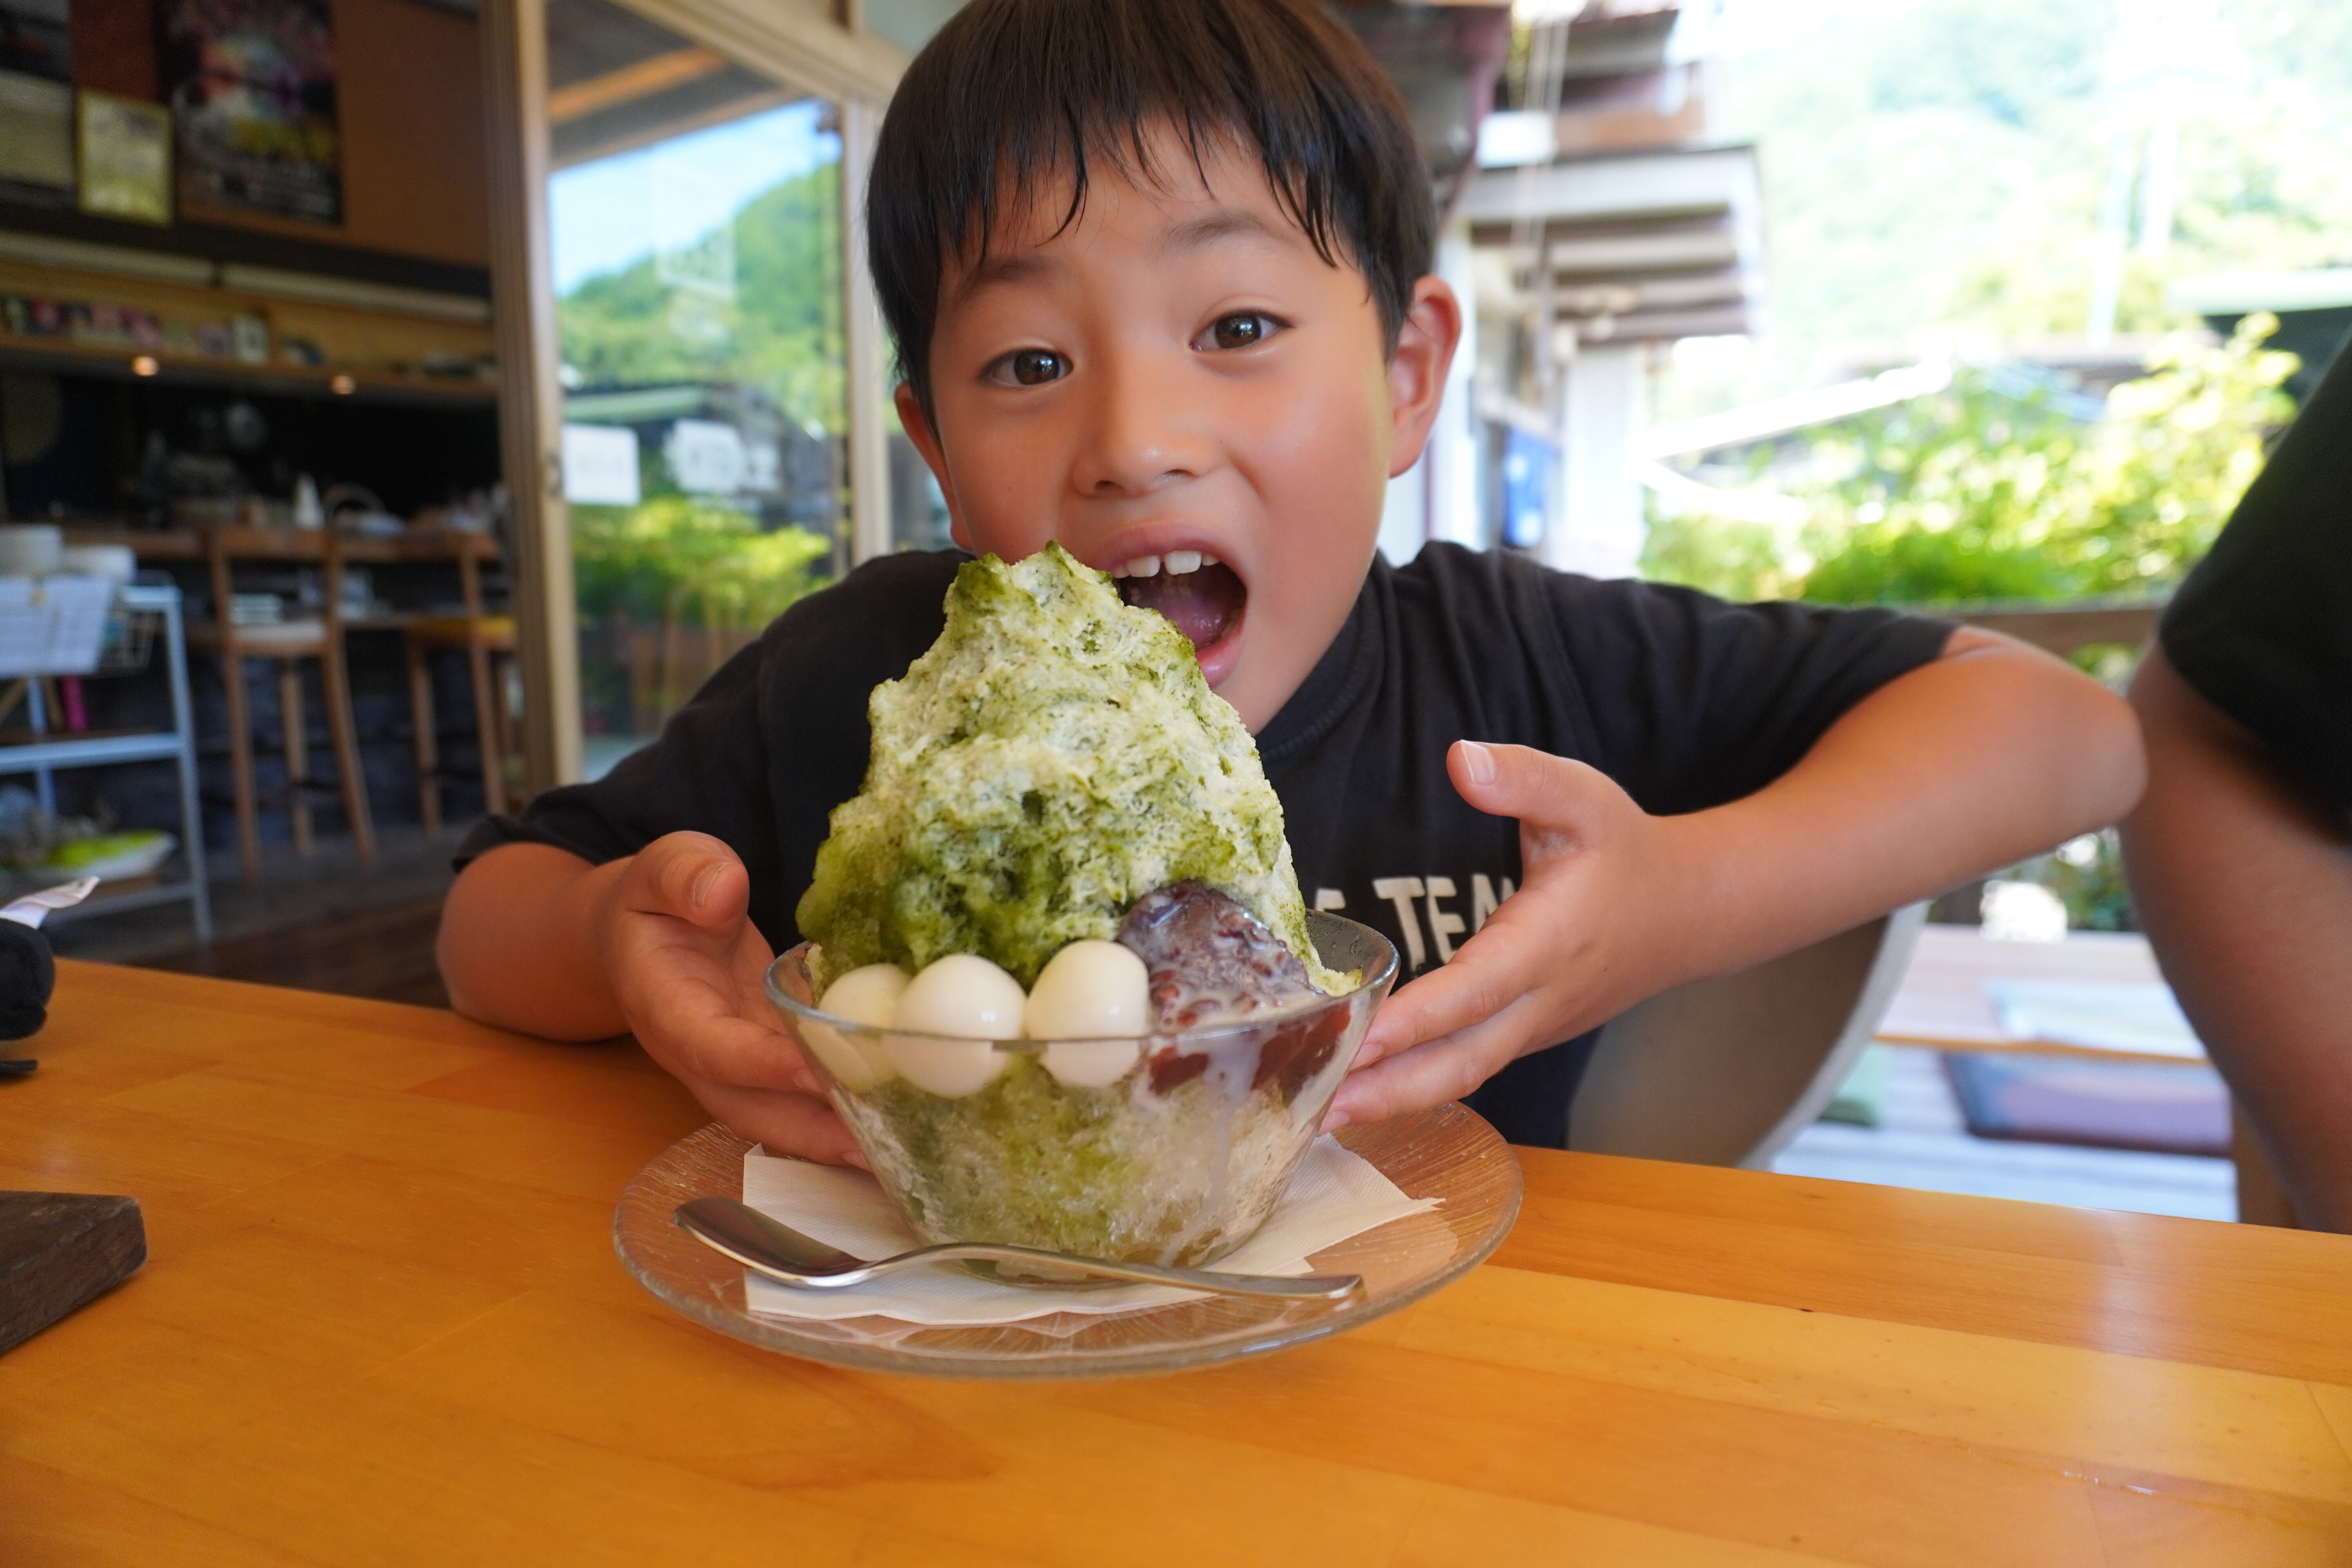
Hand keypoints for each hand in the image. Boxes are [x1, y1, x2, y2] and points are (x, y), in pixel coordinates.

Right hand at [601, 832, 866, 1165]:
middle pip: (747, 1107)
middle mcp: (699, 1052)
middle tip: (871, 1149)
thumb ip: (687, 874)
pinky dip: (841, 1117)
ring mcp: (735, 1065)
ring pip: (777, 1115)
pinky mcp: (766, 1062)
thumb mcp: (661, 868)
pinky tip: (897, 1125)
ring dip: (830, 1141)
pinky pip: (800, 1098)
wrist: (642, 934)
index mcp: (665, 1005)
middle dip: (806, 1134)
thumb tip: (724, 892)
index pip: (709, 1045)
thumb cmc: (655, 899)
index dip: (758, 1065)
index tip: (811, 1075)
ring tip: (896, 1154)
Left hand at [1325, 741, 1693, 1130]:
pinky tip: (1361, 1089)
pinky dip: (1414, 1085)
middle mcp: (1540, 1000)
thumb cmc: (1625, 851)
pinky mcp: (1524, 1037)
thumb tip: (1460, 759)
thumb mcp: (1584, 797)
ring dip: (1392, 1099)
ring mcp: (1534, 1029)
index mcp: (1548, 943)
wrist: (1687, 914)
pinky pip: (1466, 1068)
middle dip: (1388, 1088)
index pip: (1475, 991)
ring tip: (1318, 1113)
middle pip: (1461, 1061)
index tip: (1357, 1036)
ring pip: (1461, 1075)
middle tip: (1315, 1105)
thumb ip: (1523, 777)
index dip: (1416, 1019)